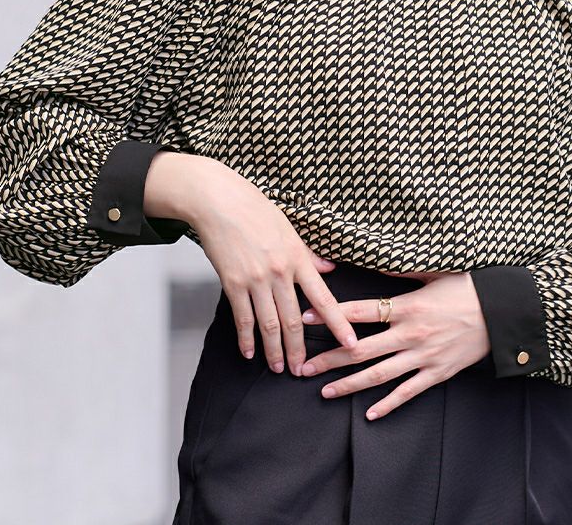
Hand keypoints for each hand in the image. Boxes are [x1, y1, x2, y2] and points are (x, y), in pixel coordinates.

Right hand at [188, 159, 358, 375]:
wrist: (221, 202)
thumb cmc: (256, 210)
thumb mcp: (290, 229)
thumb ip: (309, 255)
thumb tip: (328, 270)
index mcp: (298, 258)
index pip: (324, 298)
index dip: (339, 324)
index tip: (350, 344)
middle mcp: (280, 272)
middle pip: (294, 320)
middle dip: (298, 350)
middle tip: (301, 370)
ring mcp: (255, 279)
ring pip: (269, 324)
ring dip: (274, 350)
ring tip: (277, 368)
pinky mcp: (232, 282)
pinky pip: (242, 317)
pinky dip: (246, 338)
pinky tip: (249, 352)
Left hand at [299, 271, 491, 419]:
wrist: (503, 313)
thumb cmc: (468, 288)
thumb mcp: (433, 273)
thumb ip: (401, 270)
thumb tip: (375, 262)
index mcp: (406, 306)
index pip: (359, 311)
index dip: (330, 314)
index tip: (306, 317)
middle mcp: (410, 334)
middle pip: (360, 350)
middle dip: (329, 359)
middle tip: (303, 366)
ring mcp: (423, 357)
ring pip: (378, 375)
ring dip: (349, 384)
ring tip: (324, 391)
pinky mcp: (437, 374)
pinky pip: (408, 393)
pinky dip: (388, 405)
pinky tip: (369, 414)